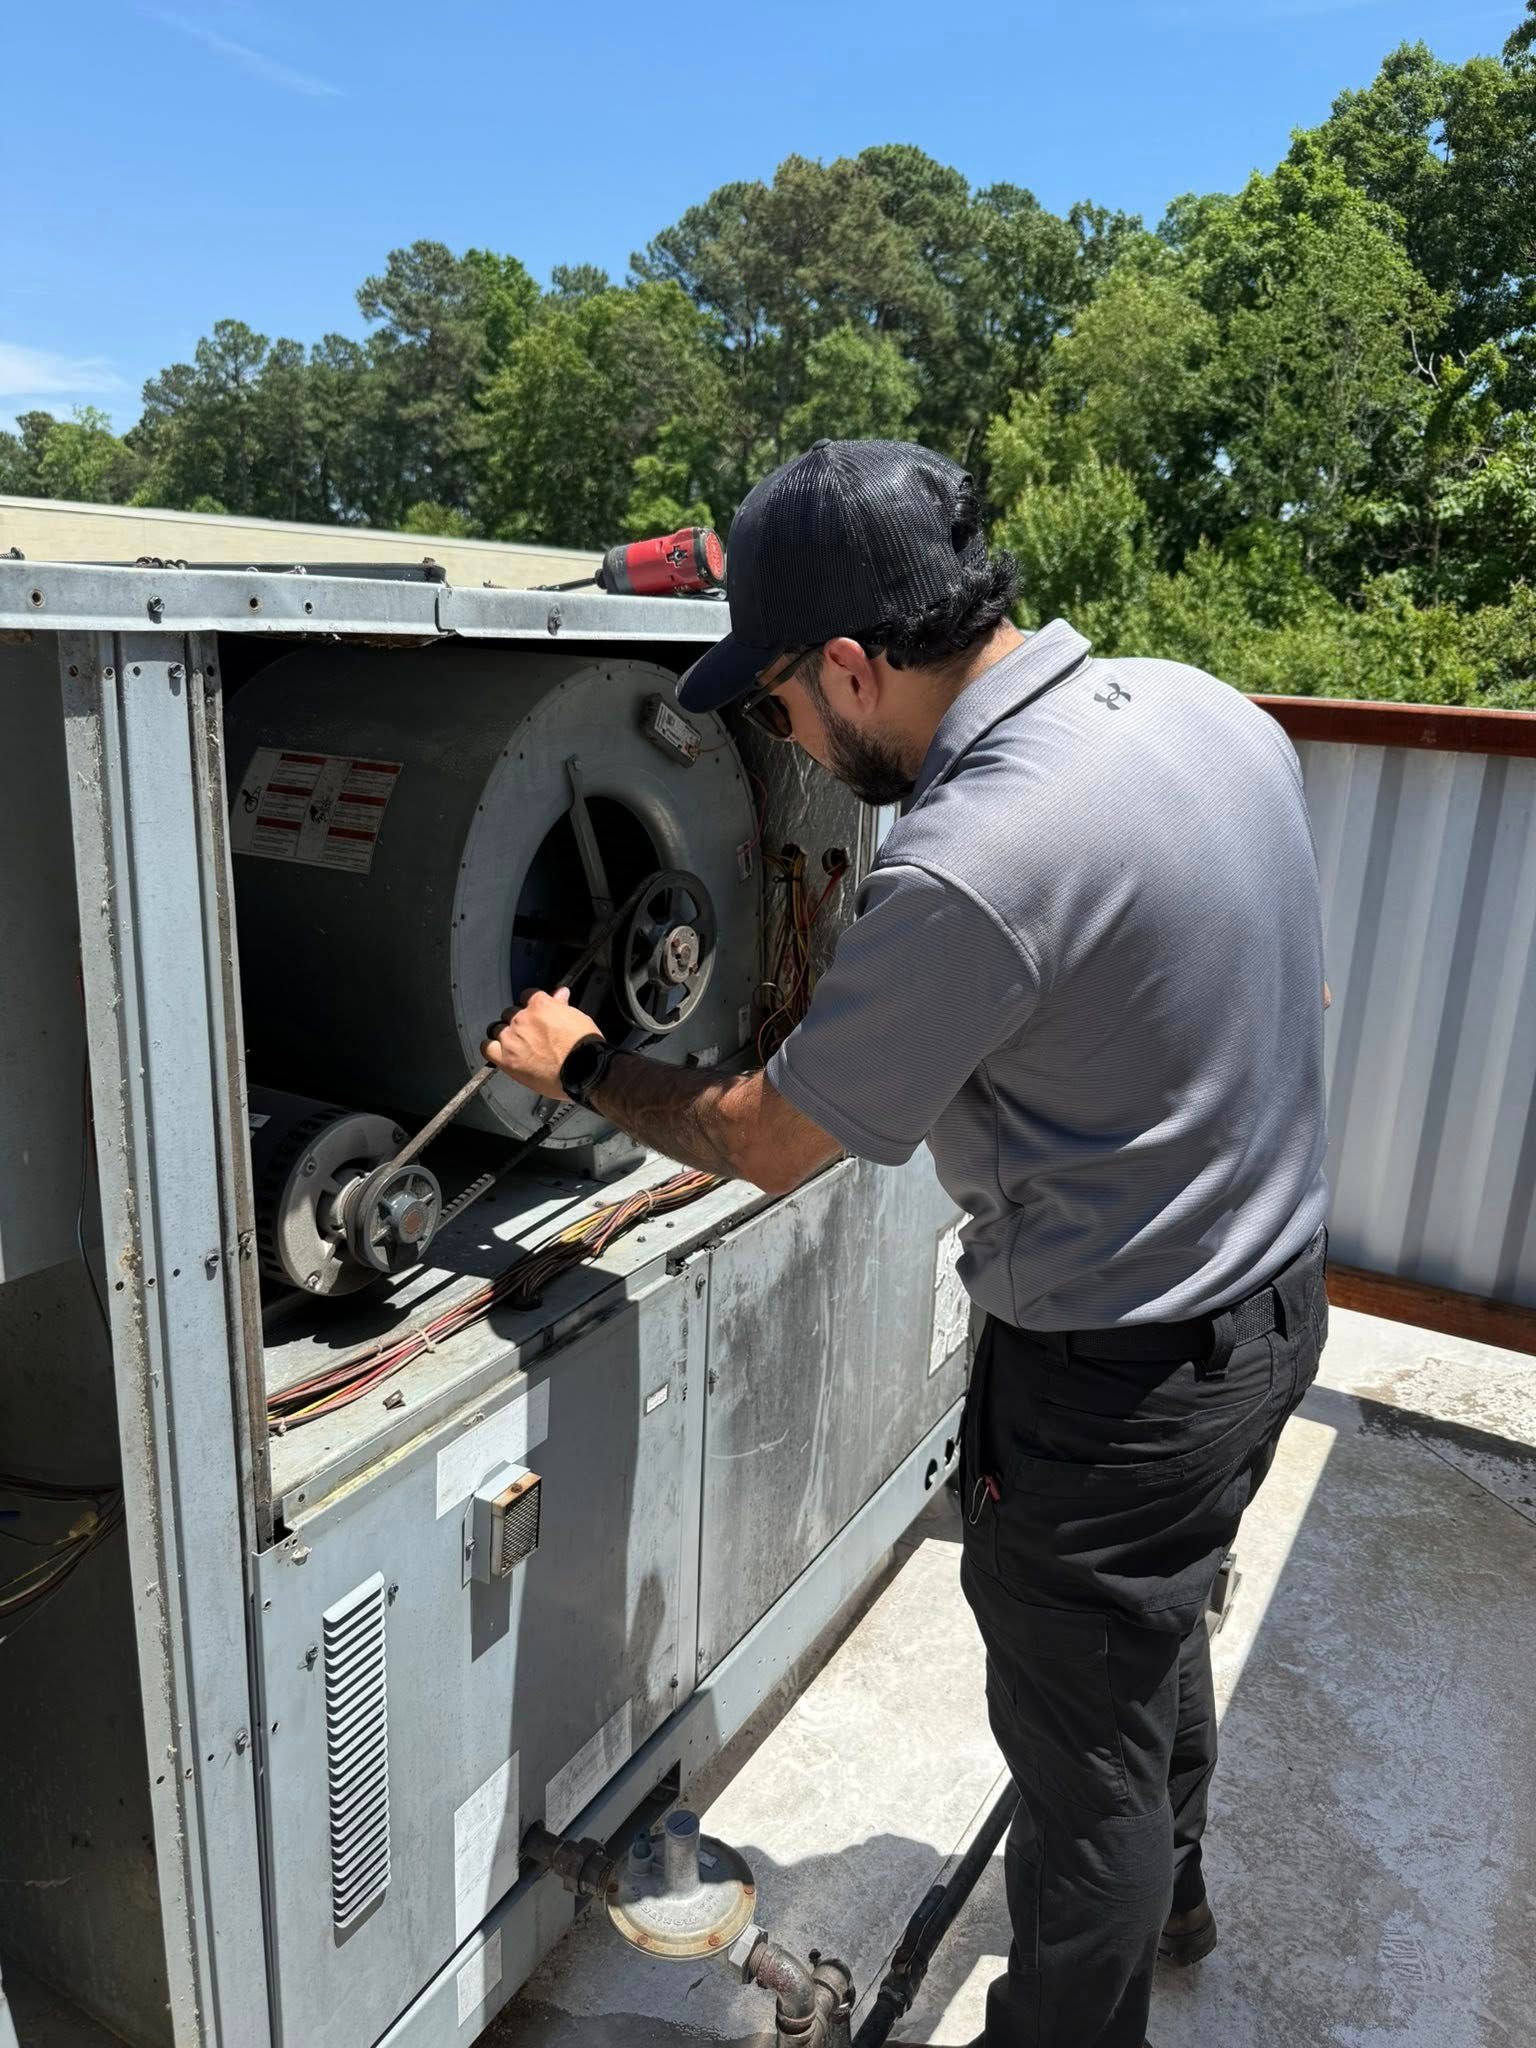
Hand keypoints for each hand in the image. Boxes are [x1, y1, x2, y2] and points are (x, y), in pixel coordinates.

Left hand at [482, 988, 603, 1101]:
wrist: (584, 1071)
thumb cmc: (585, 1047)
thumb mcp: (578, 1019)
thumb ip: (563, 1006)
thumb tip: (560, 994)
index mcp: (540, 1005)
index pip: (527, 995)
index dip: (531, 1005)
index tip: (536, 1013)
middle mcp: (523, 1018)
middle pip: (510, 1013)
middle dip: (519, 1022)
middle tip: (530, 1035)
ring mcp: (512, 1038)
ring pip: (497, 1029)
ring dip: (505, 1035)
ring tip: (518, 1047)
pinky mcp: (506, 1058)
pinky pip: (487, 1048)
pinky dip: (491, 1049)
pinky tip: (500, 1052)